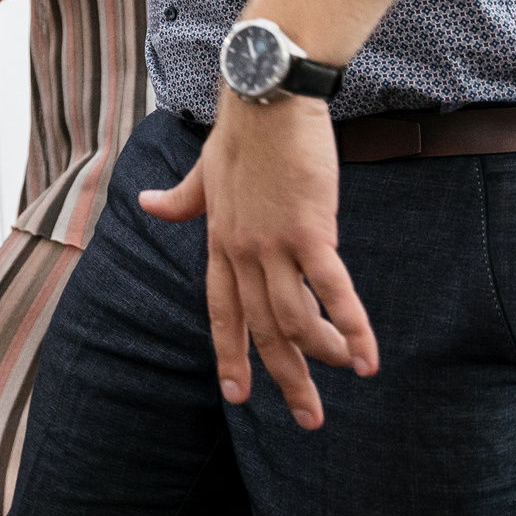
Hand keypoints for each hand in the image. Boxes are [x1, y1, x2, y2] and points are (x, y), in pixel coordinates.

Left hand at [138, 93, 377, 428]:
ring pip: (296, 320)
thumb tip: (148, 203)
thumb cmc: (241, 132)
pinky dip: (351, 326)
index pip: (222, 311)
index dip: (230, 353)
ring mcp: (272, 244)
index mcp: (219, 242)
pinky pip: (332, 290)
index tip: (236, 393)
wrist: (264, 97)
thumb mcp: (203, 170)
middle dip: (286, 378)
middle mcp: (241, 252)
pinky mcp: (309, 230)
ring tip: (349, 373)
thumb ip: (182, 198)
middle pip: (264, 329)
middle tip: (309, 418)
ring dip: (324, 355)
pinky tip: (368, 355)